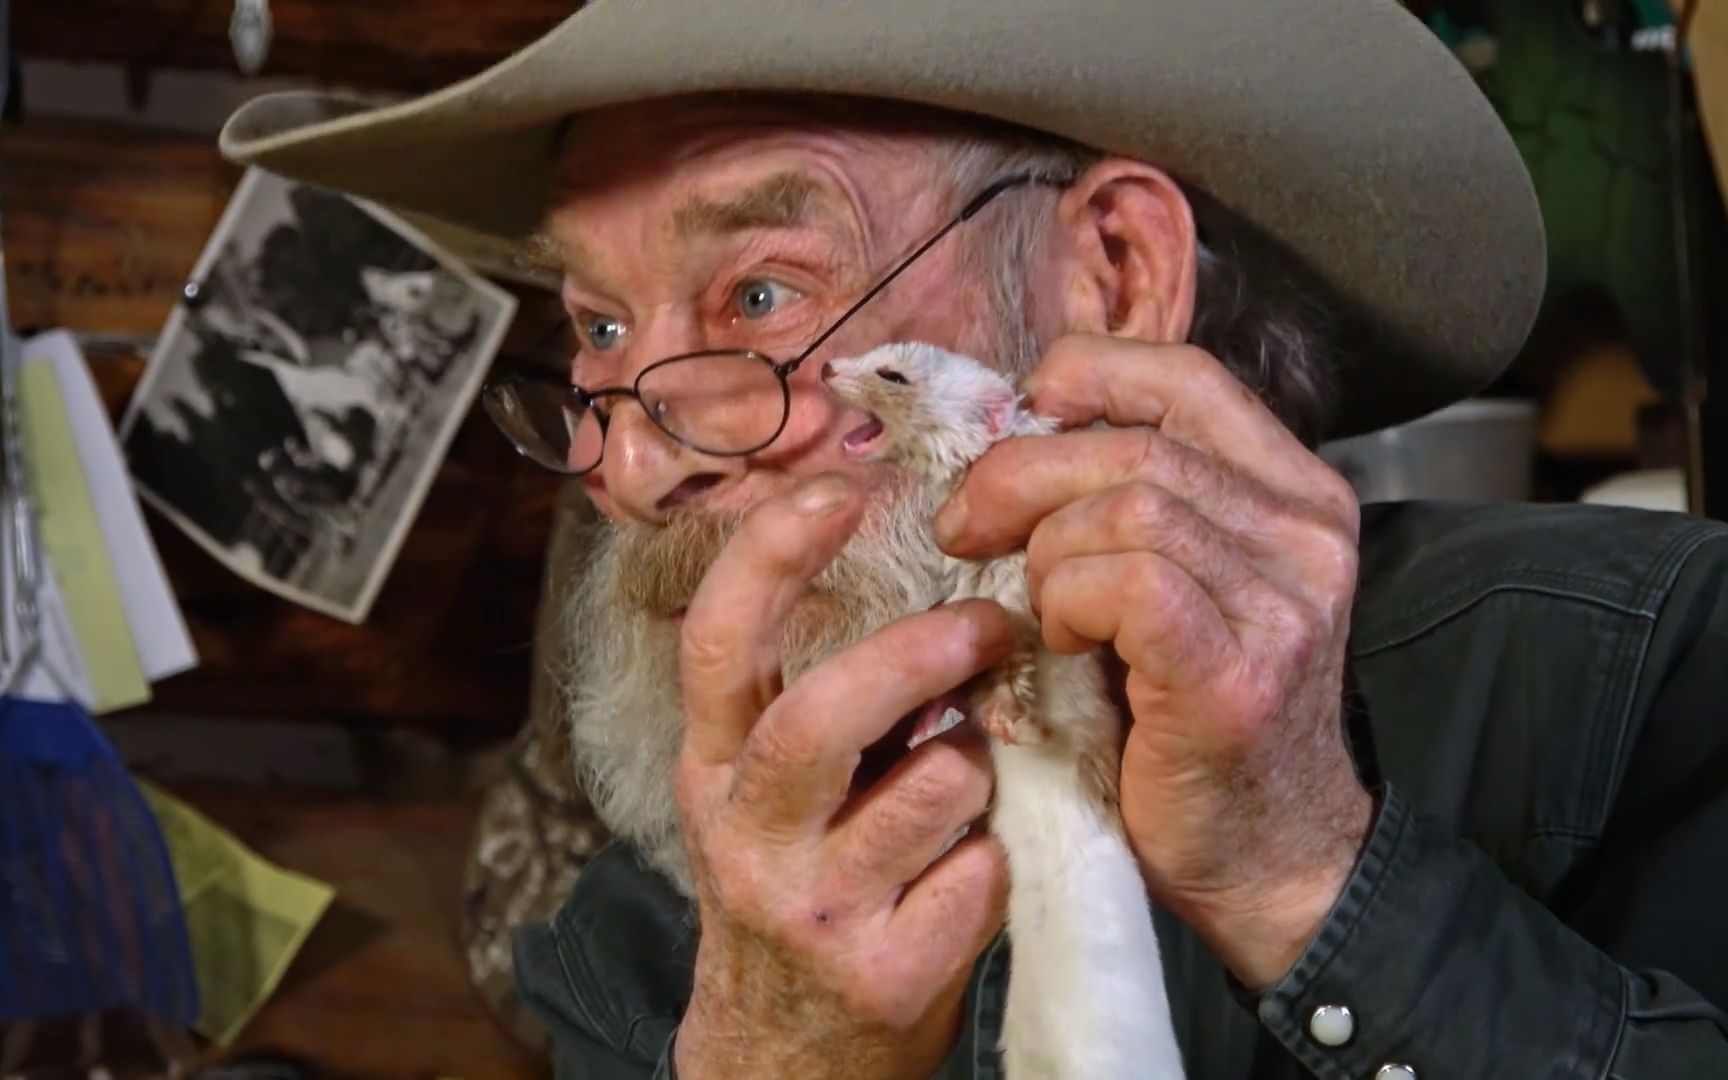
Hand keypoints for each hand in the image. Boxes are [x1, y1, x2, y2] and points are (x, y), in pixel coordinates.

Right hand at [673, 475, 1011, 1078]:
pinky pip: (981, 872)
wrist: (785, 1058)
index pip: (719, 641)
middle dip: (917, 655)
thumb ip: (814, 701)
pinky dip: (995, 857)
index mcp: (712, 767)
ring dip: (976, 766)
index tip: (838, 487)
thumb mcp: (769, 794)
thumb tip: (914, 586)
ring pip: (936, 785)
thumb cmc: (797, 886)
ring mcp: (814, 909)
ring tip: (963, 786)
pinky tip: (968, 873)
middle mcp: (747, 834)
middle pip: (822, 716)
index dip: (772, 555)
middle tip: (985, 626)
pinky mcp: (887, 975)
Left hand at [935, 335, 1373, 989]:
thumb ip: (1124, 502)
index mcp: (1295, 494)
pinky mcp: (1238, 673)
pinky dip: (1068, 603)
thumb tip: (1008, 430)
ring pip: (1125, 506)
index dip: (1085, 377)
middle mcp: (1306, 535)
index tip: (1019, 426)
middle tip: (963, 530)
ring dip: (1045, 556)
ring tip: (1040, 611)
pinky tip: (1063, 646)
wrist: (1263, 860)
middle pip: (1133, 442)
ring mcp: (1283, 604)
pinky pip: (1125, 581)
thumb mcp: (1173, 583)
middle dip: (1019, 476)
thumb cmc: (1191, 717)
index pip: (1183, 375)